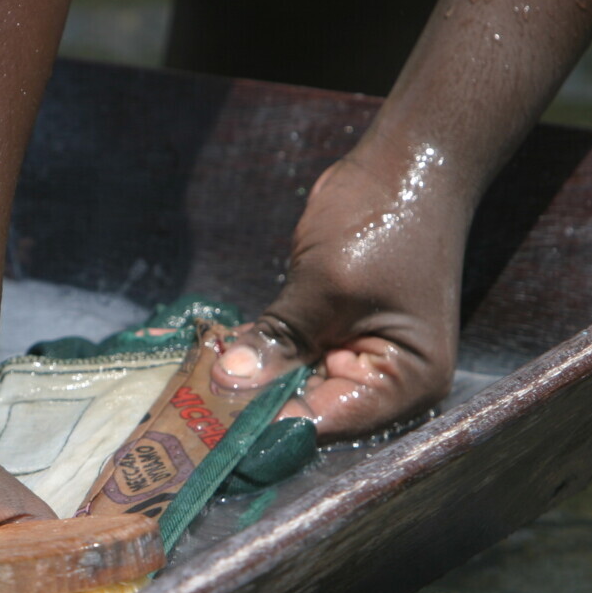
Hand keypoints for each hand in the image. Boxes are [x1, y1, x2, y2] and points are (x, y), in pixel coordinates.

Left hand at [211, 143, 476, 440]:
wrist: (405, 163)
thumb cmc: (381, 222)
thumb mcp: (326, 286)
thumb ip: (278, 339)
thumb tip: (227, 383)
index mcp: (405, 384)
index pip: (326, 422)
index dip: (267, 428)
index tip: (208, 429)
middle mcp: (385, 385)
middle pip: (308, 413)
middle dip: (252, 408)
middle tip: (187, 410)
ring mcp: (358, 359)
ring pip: (292, 388)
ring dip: (248, 383)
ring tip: (188, 387)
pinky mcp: (333, 336)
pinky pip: (290, 359)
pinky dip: (257, 356)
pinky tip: (211, 355)